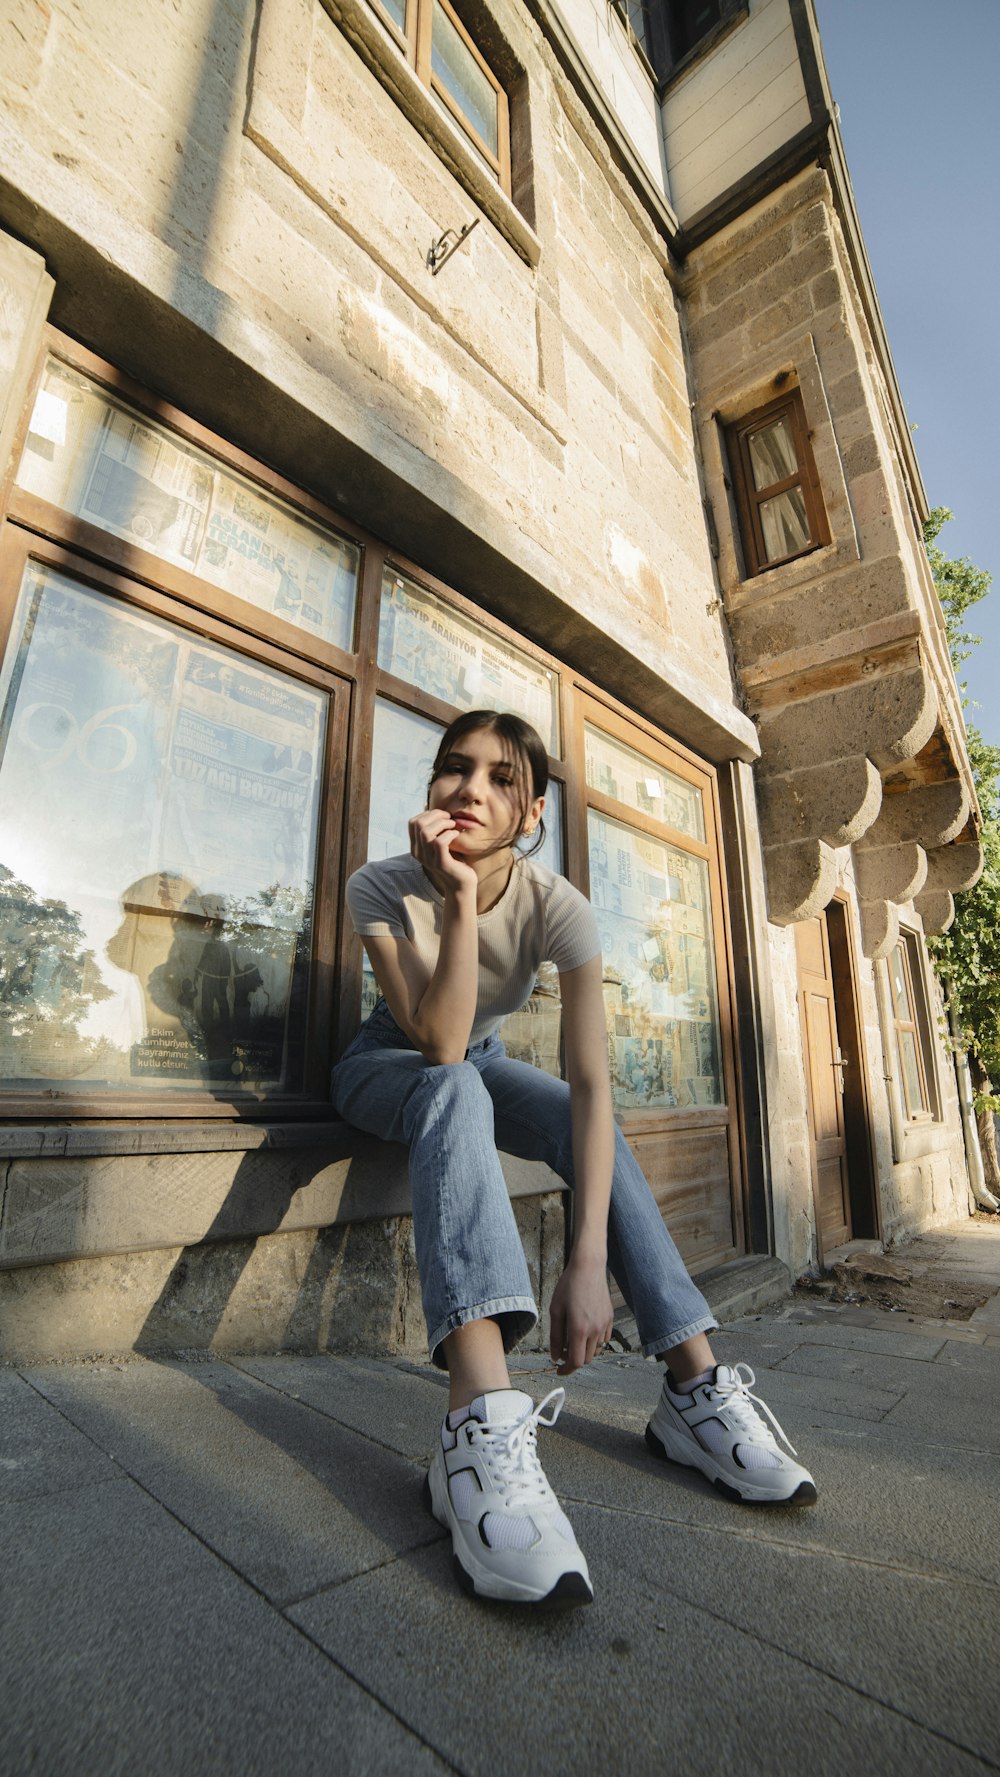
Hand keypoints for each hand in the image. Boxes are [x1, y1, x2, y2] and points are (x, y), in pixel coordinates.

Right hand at [408, 808, 477, 891]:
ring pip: (426, 832)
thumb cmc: (454, 861)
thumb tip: (434, 810)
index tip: (443, 816)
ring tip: (454, 826)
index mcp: (416, 847)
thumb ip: (435, 831)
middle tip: (450, 818)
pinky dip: (450, 834)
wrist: (461, 885)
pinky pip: (440, 842)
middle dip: (436, 815)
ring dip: (443, 823)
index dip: (428, 813)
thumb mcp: (440, 844)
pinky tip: (456, 834)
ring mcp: (428, 859)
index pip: (413, 822)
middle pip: (418, 824)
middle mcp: (418, 853)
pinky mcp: (440, 864)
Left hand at [548, 1254, 614, 1375]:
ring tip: (572, 1339)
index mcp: (579, 1329)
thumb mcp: (556, 1311)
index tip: (559, 1369)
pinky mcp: (610, 1318)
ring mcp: (604, 1325)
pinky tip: (585, 1331)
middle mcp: (595, 1330)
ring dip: (584, 1351)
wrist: (588, 1267)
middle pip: (586, 1359)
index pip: (575, 1362)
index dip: (566, 1370)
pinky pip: (604, 1339)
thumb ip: (555, 1336)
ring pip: (595, 1351)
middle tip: (562, 1351)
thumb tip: (555, 1356)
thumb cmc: (569, 1286)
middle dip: (573, 1360)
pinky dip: (594, 1342)